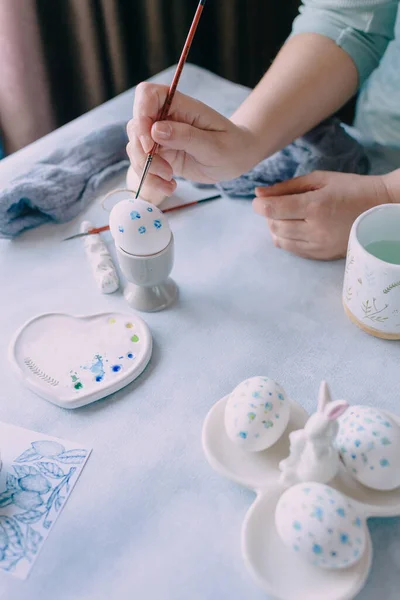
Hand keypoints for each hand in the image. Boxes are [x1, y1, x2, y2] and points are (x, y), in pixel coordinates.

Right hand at [126, 82, 257, 202]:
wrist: (236, 159)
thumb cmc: (231, 146)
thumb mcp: (214, 145)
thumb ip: (186, 136)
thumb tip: (155, 130)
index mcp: (181, 106)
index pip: (147, 95)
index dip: (141, 115)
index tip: (148, 143)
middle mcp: (166, 118)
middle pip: (136, 125)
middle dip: (143, 152)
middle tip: (165, 171)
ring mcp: (160, 137)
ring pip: (135, 148)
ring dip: (147, 169)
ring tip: (171, 182)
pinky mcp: (160, 154)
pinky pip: (143, 165)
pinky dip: (151, 179)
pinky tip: (170, 186)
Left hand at [252, 171, 392, 259]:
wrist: (380, 208)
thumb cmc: (350, 188)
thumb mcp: (319, 179)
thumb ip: (286, 187)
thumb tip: (259, 194)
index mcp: (315, 206)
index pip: (272, 210)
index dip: (259, 205)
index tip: (259, 200)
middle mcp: (315, 229)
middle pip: (274, 226)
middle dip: (268, 216)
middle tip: (276, 206)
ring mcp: (319, 245)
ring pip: (281, 241)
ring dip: (276, 228)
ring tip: (288, 216)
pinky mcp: (322, 256)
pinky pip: (293, 251)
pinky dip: (287, 239)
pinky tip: (295, 228)